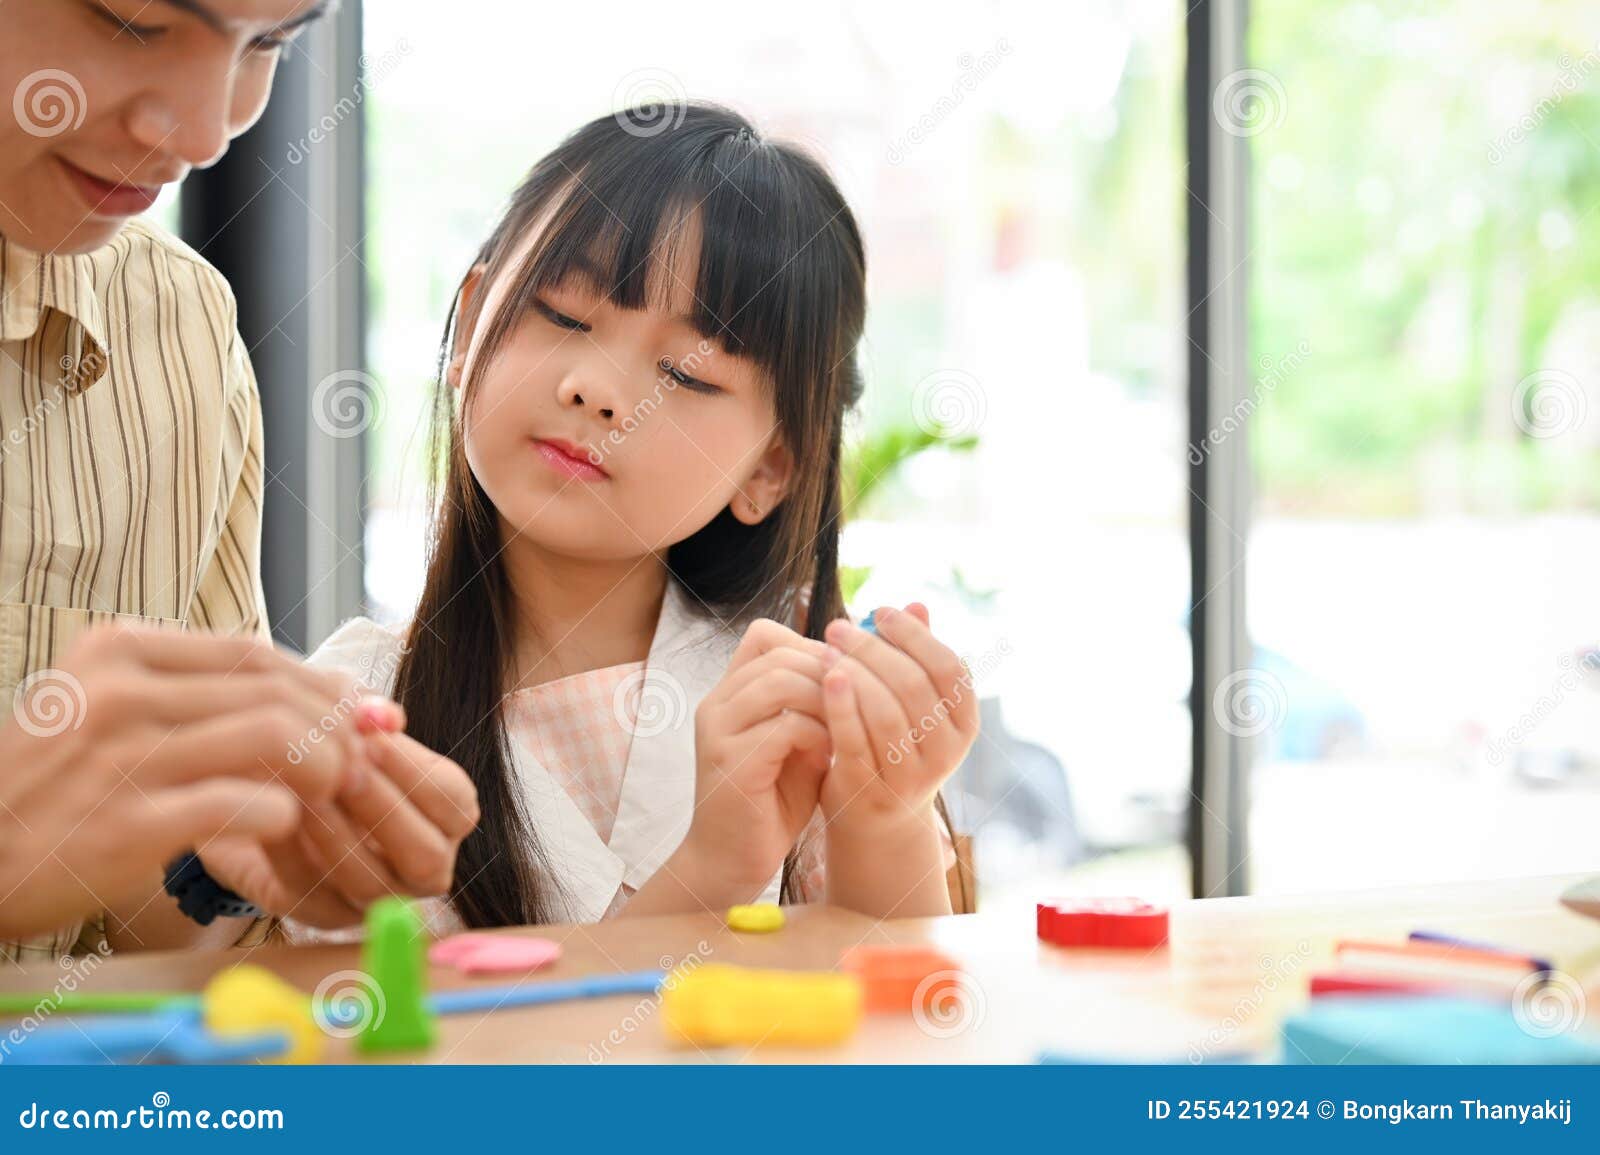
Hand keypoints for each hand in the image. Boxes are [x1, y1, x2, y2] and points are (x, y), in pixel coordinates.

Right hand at [0, 625, 398, 941]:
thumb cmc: (53, 790)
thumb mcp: (111, 716)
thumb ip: (206, 699)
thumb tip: (331, 695)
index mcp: (116, 651)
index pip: (253, 652)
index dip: (320, 684)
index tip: (358, 715)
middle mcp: (117, 692)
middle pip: (272, 690)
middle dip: (335, 727)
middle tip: (358, 762)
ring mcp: (120, 758)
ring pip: (272, 737)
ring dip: (323, 767)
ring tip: (330, 793)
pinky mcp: (128, 826)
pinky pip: (245, 806)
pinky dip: (282, 816)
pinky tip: (279, 827)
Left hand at [204, 728, 479, 928]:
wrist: (272, 792)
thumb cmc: (333, 751)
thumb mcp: (354, 723)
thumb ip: (372, 714)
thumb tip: (383, 715)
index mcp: (448, 817)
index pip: (453, 802)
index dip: (414, 771)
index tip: (373, 738)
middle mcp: (424, 868)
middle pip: (424, 855)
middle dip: (383, 809)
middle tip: (343, 769)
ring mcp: (376, 900)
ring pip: (368, 883)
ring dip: (334, 832)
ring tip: (303, 788)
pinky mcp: (322, 915)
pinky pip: (309, 891)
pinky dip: (289, 850)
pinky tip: (271, 810)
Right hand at [669, 619, 833, 903]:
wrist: (733, 860)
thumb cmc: (772, 802)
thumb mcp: (798, 743)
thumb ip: (815, 707)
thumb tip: (859, 668)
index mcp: (729, 693)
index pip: (764, 635)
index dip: (810, 646)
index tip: (842, 678)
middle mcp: (717, 703)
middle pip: (778, 653)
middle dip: (827, 673)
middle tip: (856, 701)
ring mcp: (718, 730)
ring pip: (780, 682)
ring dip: (824, 700)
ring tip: (845, 726)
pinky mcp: (729, 761)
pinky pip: (785, 726)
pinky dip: (818, 735)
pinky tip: (830, 755)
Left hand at [818, 604, 978, 834]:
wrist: (877, 821)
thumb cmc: (894, 745)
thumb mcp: (914, 704)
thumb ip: (915, 657)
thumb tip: (917, 604)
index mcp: (964, 723)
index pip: (947, 668)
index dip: (914, 635)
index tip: (880, 611)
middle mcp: (946, 752)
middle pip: (913, 687)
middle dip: (873, 650)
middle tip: (838, 625)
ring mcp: (911, 776)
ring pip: (885, 714)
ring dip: (854, 674)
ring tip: (826, 649)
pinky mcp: (873, 791)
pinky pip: (855, 742)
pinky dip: (839, 707)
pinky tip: (824, 678)